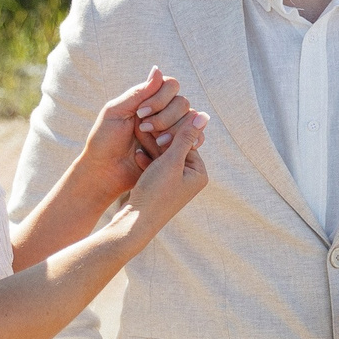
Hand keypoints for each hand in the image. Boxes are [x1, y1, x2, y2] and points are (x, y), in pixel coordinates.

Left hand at [75, 68, 190, 207]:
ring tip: (156, 143)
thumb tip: (157, 69)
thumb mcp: (115, 112)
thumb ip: (138, 92)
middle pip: (183, 103)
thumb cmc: (104, 140)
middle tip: (144, 129)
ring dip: (173, 130)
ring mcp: (172, 130)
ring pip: (190, 120)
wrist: (105, 171)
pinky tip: (168, 146)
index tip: (141, 112)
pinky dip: (186, 141)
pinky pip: (195, 138)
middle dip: (165, 117)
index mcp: (148, 99)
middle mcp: (163, 112)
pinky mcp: (177, 148)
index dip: (161, 97)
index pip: (171, 85)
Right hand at [119, 111, 209, 234]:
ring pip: (163, 157)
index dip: (170, 131)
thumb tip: (204, 115)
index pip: (188, 142)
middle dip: (159, 138)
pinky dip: (146, 160)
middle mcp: (190, 179)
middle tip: (144, 124)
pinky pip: (155, 168)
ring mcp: (175, 185)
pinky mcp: (160, 188)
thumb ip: (185, 137)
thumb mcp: (171, 161)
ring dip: (151, 147)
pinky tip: (136, 154)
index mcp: (199, 174)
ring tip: (138, 134)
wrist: (135, 223)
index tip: (155, 121)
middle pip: (175, 149)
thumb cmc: (155, 192)